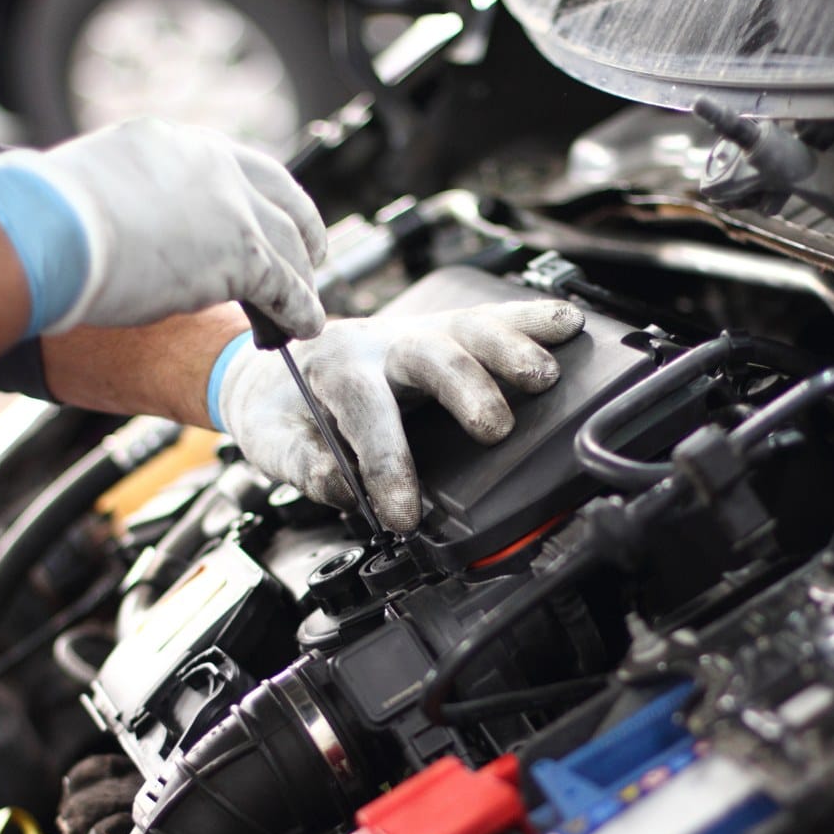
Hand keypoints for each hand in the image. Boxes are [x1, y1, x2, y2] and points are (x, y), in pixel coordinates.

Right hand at [0, 118, 325, 337]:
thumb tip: (140, 221)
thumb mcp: (105, 182)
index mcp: (176, 142)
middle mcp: (213, 166)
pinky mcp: (243, 255)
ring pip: (290, 246)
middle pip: (282, 200)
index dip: (265, 197)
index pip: (240, 166)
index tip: (274, 217)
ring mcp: (233, 208)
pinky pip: (287, 287)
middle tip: (310, 260)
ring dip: (303, 281)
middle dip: (302, 233)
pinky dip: (301, 309)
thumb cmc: (55, 216)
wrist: (54, 229)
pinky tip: (304, 326)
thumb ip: (140, 195)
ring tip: (306, 307)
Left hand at [211, 299, 584, 531]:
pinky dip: (529, 320)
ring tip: (545, 376)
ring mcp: (414, 330)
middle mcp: (378, 342)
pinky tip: (567, 325)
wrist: (266, 362)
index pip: (366, 412)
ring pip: (466, 327)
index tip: (405, 515)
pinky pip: (487, 318)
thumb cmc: (277, 408)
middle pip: (428, 353)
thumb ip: (304, 466)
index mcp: (332, 368)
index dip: (388, 464)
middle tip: (495, 429)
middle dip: (465, 388)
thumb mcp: (269, 442)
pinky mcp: (441, 330)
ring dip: (510, 348)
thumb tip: (346, 490)